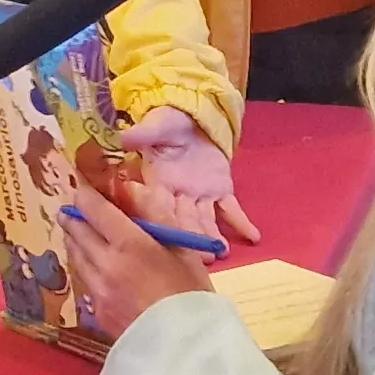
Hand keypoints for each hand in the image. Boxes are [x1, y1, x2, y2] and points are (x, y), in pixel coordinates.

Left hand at [59, 180, 216, 337]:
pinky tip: (96, 267)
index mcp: (129, 245)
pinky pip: (85, 280)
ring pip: (76, 257)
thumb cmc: (192, 295)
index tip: (81, 186)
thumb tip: (137, 190)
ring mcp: (97, 290)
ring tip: (82, 234)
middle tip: (76, 209)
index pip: (94, 210)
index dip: (85, 195)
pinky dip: (85, 266)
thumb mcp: (184, 251)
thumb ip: (158, 217)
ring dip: (76, 241)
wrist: (186, 349)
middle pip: (77, 232)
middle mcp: (105, 265)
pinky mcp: (97, 312)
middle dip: (75, 217)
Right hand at [123, 107, 259, 244]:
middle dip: (190, 238)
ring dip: (212, 236)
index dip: (161, 220)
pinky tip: (253, 237)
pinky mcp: (221, 191)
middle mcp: (178, 195)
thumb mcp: (156, 125)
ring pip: (205, 220)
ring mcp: (201, 196)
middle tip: (199, 257)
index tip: (165, 235)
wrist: (192, 117)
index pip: (157, 204)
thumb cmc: (167, 123)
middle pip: (183, 220)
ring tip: (220, 254)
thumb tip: (121, 138)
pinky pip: (231, 209)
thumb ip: (142, 134)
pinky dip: (242, 223)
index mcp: (157, 182)